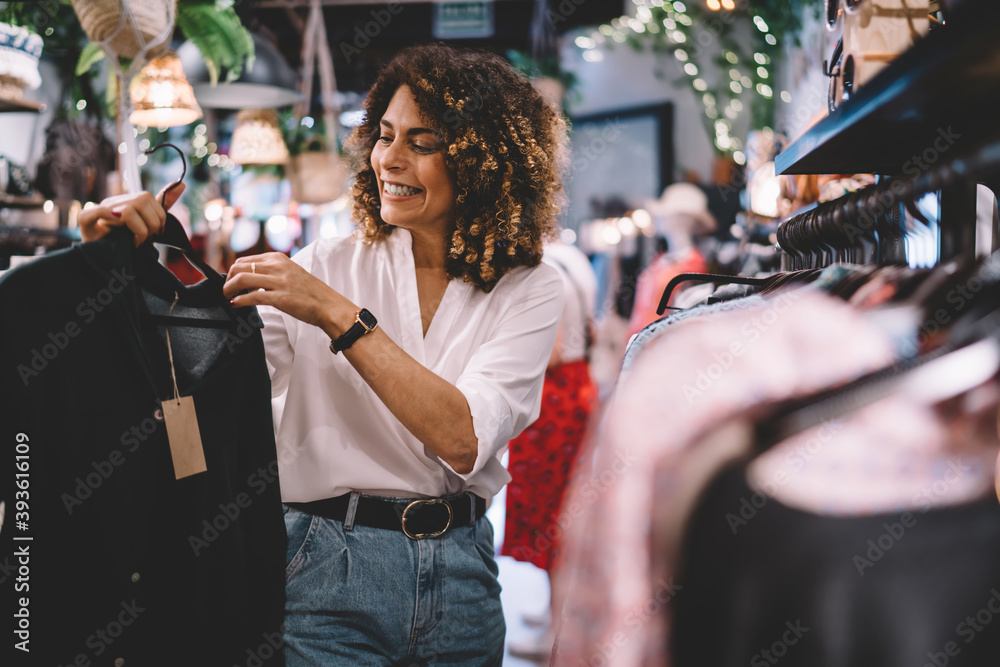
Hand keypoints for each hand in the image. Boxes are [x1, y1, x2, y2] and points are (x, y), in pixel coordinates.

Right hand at [78, 183, 185, 246]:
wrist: (101, 262)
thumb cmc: (124, 245)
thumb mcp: (146, 225)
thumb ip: (162, 206)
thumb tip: (182, 184)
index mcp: (126, 202)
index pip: (148, 197)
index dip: (159, 216)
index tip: (158, 233)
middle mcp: (113, 203)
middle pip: (142, 199)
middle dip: (153, 224)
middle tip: (147, 240)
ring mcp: (98, 209)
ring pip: (129, 209)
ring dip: (139, 231)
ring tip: (136, 243)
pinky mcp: (85, 219)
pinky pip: (101, 211)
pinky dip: (119, 226)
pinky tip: (124, 240)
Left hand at [224, 253, 349, 331]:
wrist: (327, 305)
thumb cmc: (309, 292)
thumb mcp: (290, 273)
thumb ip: (271, 272)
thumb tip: (250, 279)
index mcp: (278, 258)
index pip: (244, 260)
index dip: (232, 272)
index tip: (230, 282)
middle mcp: (277, 266)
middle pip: (239, 267)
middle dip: (228, 280)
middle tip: (226, 292)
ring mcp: (278, 281)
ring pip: (242, 279)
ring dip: (229, 290)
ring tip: (227, 298)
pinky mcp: (280, 297)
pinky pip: (252, 296)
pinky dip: (239, 301)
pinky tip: (236, 305)